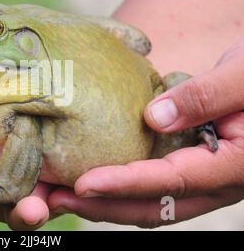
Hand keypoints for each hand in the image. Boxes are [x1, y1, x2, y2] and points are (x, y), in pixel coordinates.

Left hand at [48, 39, 243, 227]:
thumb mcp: (243, 75)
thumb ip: (204, 97)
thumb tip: (152, 118)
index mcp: (234, 166)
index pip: (172, 181)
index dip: (125, 184)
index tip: (83, 184)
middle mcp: (217, 182)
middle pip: (155, 206)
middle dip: (104, 206)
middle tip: (57, 199)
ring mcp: (203, 179)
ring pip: (152, 203)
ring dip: (107, 202)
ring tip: (63, 195)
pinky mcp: (190, 167)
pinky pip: (154, 187)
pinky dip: (122, 187)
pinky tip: (93, 177)